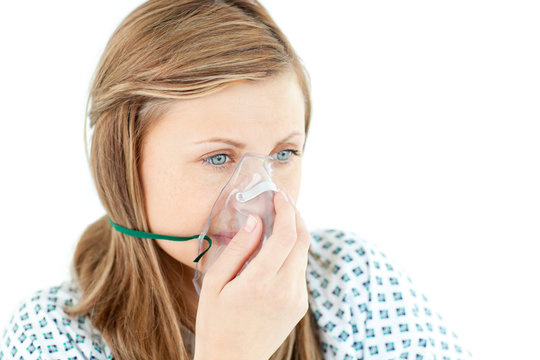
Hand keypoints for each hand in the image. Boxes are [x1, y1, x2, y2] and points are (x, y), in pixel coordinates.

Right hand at [193, 190, 310, 359]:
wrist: (233, 359)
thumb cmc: (216, 321)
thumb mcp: (215, 283)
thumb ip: (238, 249)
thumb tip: (256, 220)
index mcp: (261, 282)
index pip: (286, 236)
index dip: (286, 210)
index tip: (278, 196)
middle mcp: (286, 290)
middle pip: (303, 240)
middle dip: (296, 215)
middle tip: (282, 202)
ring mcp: (297, 299)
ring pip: (304, 254)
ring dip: (295, 234)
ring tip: (276, 223)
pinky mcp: (301, 305)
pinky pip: (301, 270)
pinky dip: (292, 254)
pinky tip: (276, 252)